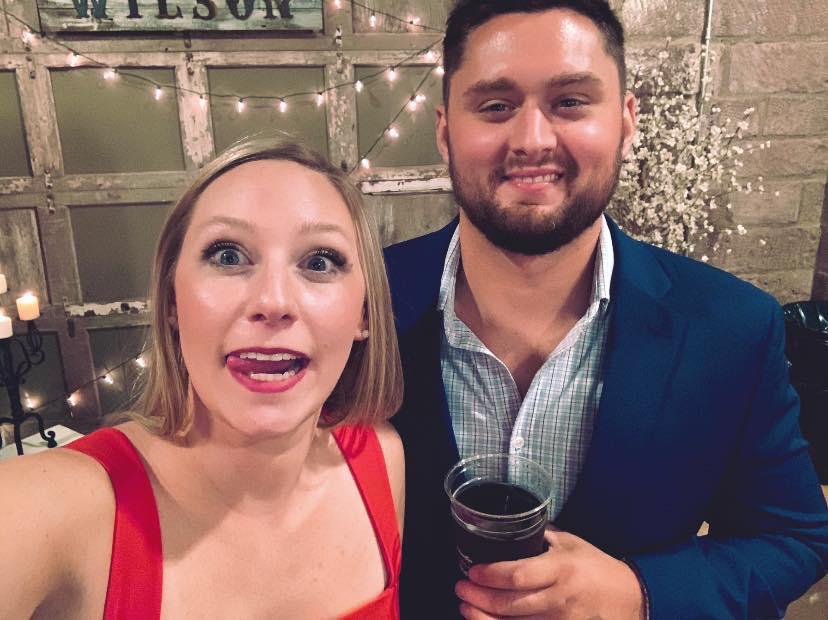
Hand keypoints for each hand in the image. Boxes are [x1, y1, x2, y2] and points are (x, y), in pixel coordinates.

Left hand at [455, 527, 644, 618]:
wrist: (628, 599)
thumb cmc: (597, 568)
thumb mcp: (571, 544)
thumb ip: (541, 536)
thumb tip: (511, 524)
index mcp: (561, 569)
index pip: (520, 575)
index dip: (491, 575)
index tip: (472, 571)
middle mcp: (559, 598)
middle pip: (511, 604)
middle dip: (479, 598)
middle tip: (461, 588)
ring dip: (484, 617)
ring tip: (466, 606)